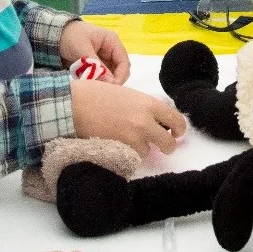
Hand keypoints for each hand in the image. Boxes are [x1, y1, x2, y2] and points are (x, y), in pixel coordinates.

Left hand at [60, 20, 130, 82]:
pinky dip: (96, 82)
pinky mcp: (95, 66)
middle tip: (101, 91)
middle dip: (113, 81)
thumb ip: (96, 66)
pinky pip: (100, 77)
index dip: (120, 76)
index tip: (111, 88)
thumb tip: (110, 83)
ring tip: (94, 89)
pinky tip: (89, 86)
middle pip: (119, 70)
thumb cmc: (70, 37)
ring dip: (104, 83)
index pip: (124, 62)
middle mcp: (111, 51)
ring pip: (110, 75)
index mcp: (112, 42)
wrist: (53, 35)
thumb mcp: (82, 49)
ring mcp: (103, 59)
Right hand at [70, 79, 186, 155]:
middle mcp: (145, 122)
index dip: (179, 129)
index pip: (177, 120)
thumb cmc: (96, 94)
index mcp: (148, 104)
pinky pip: (131, 157)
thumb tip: (154, 119)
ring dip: (140, 148)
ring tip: (126, 138)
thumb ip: (143, 107)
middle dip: (166, 146)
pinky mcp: (119, 150)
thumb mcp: (127, 94)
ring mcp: (132, 138)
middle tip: (161, 146)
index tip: (175, 133)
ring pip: (147, 152)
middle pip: (168, 143)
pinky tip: (116, 143)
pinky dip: (126, 154)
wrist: (73, 105)